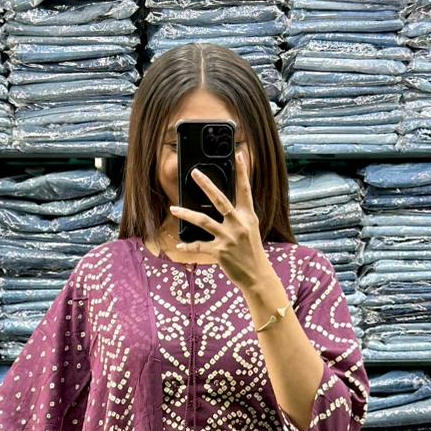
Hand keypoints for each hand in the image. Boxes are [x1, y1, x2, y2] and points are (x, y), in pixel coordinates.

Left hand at [168, 149, 269, 291]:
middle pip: (220, 199)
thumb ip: (239, 217)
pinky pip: (199, 246)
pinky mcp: (220, 251)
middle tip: (195, 173)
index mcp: (248, 216)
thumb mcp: (250, 230)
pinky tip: (178, 245)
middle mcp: (238, 224)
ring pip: (203, 221)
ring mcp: (228, 237)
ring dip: (186, 214)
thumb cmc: (252, 252)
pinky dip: (188, 246)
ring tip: (173, 208)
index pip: (245, 190)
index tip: (239, 155)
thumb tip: (225, 206)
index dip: (242, 172)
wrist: (257, 276)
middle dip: (206, 184)